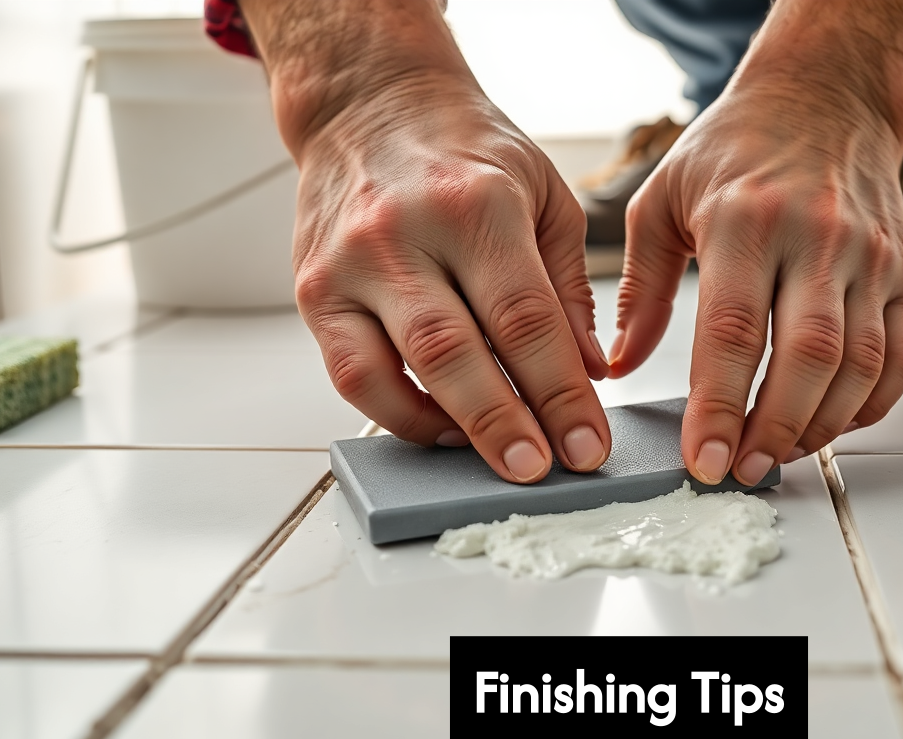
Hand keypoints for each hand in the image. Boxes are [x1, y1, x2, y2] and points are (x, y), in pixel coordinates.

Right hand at [242, 0, 611, 483]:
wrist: (371, 102)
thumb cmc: (465, 149)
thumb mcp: (543, 194)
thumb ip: (568, 286)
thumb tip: (588, 372)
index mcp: (476, 204)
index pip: (525, 319)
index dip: (560, 393)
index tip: (587, 445)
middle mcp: (404, 233)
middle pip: (457, 353)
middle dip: (505, 425)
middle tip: (543, 471)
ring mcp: (349, 264)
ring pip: (391, 371)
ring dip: (446, 430)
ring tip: (492, 459)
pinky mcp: (315, 290)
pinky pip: (350, 374)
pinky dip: (396, 413)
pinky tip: (440, 426)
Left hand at [610, 0, 902, 485]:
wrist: (827, 96)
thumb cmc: (735, 148)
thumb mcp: (663, 196)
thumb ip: (642, 285)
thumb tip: (620, 365)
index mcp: (747, 218)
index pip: (733, 331)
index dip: (718, 407)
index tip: (703, 460)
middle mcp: (819, 237)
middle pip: (808, 357)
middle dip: (774, 429)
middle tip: (743, 471)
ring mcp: (871, 257)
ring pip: (861, 364)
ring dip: (823, 425)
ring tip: (780, 454)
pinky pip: (902, 355)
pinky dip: (873, 403)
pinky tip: (834, 424)